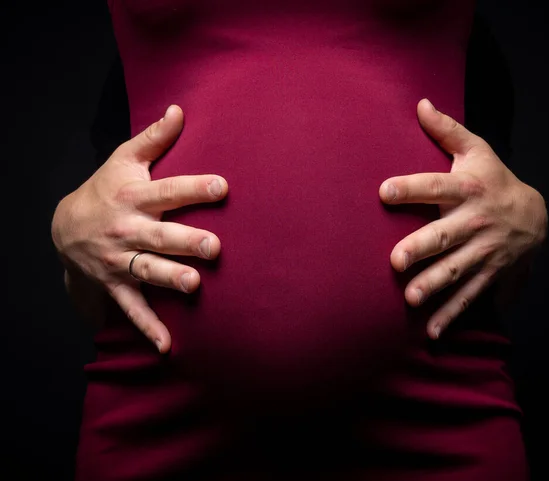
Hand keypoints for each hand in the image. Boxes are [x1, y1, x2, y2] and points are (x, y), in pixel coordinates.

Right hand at [51, 105, 228, 352]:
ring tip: (194, 286)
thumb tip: (180, 109)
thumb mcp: (124, 159)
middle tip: (213, 246)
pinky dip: (148, 327)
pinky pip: (133, 308)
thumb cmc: (105, 188)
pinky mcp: (117, 284)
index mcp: (134, 197)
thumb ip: (154, 138)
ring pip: (148, 270)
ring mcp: (122, 260)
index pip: (168, 190)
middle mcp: (128, 229)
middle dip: (185, 242)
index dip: (195, 188)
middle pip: (160, 235)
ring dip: (169, 279)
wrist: (65, 226)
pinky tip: (167, 346)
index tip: (223, 187)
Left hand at [379, 99, 547, 338]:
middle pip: (444, 235)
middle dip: (421, 248)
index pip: (436, 185)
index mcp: (467, 188)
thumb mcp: (477, 151)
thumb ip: (447, 131)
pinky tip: (431, 332)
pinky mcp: (489, 275)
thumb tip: (420, 103)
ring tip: (411, 298)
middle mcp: (475, 222)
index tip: (383, 191)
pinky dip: (451, 315)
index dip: (411, 187)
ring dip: (434, 286)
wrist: (535, 215)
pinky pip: (469, 297)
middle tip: (396, 260)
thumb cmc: (494, 179)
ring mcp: (483, 252)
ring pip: (456, 271)